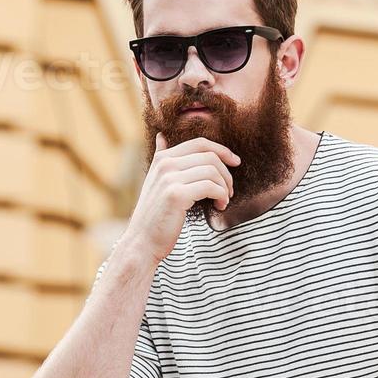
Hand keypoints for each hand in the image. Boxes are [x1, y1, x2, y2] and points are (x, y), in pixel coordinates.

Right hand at [121, 133, 237, 264]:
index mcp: (162, 159)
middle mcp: (165, 165)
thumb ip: (160, 158)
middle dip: (226, 173)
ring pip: (212, 171)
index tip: (235, 162)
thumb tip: (161, 136)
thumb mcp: (155, 181)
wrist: (142, 241)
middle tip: (229, 190)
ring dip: (225, 187)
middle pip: (209, 156)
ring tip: (224, 200)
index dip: (222, 150)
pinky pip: (210, 187)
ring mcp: (169, 178)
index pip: (200, 143)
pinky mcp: (176, 194)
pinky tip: (219, 206)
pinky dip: (221, 196)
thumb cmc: (154, 215)